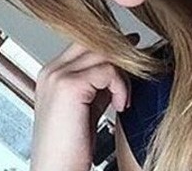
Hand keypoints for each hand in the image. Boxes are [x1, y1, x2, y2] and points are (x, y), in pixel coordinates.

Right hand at [29, 33, 139, 170]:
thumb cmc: (71, 148)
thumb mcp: (88, 107)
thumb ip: (98, 85)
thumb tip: (120, 66)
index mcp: (52, 74)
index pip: (85, 43)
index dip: (112, 46)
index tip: (134, 49)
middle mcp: (51, 71)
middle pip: (95, 42)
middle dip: (121, 54)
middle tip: (140, 63)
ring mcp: (58, 76)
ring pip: (104, 54)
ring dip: (123, 76)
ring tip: (123, 100)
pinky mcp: (70, 86)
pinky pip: (108, 70)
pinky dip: (120, 87)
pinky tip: (120, 106)